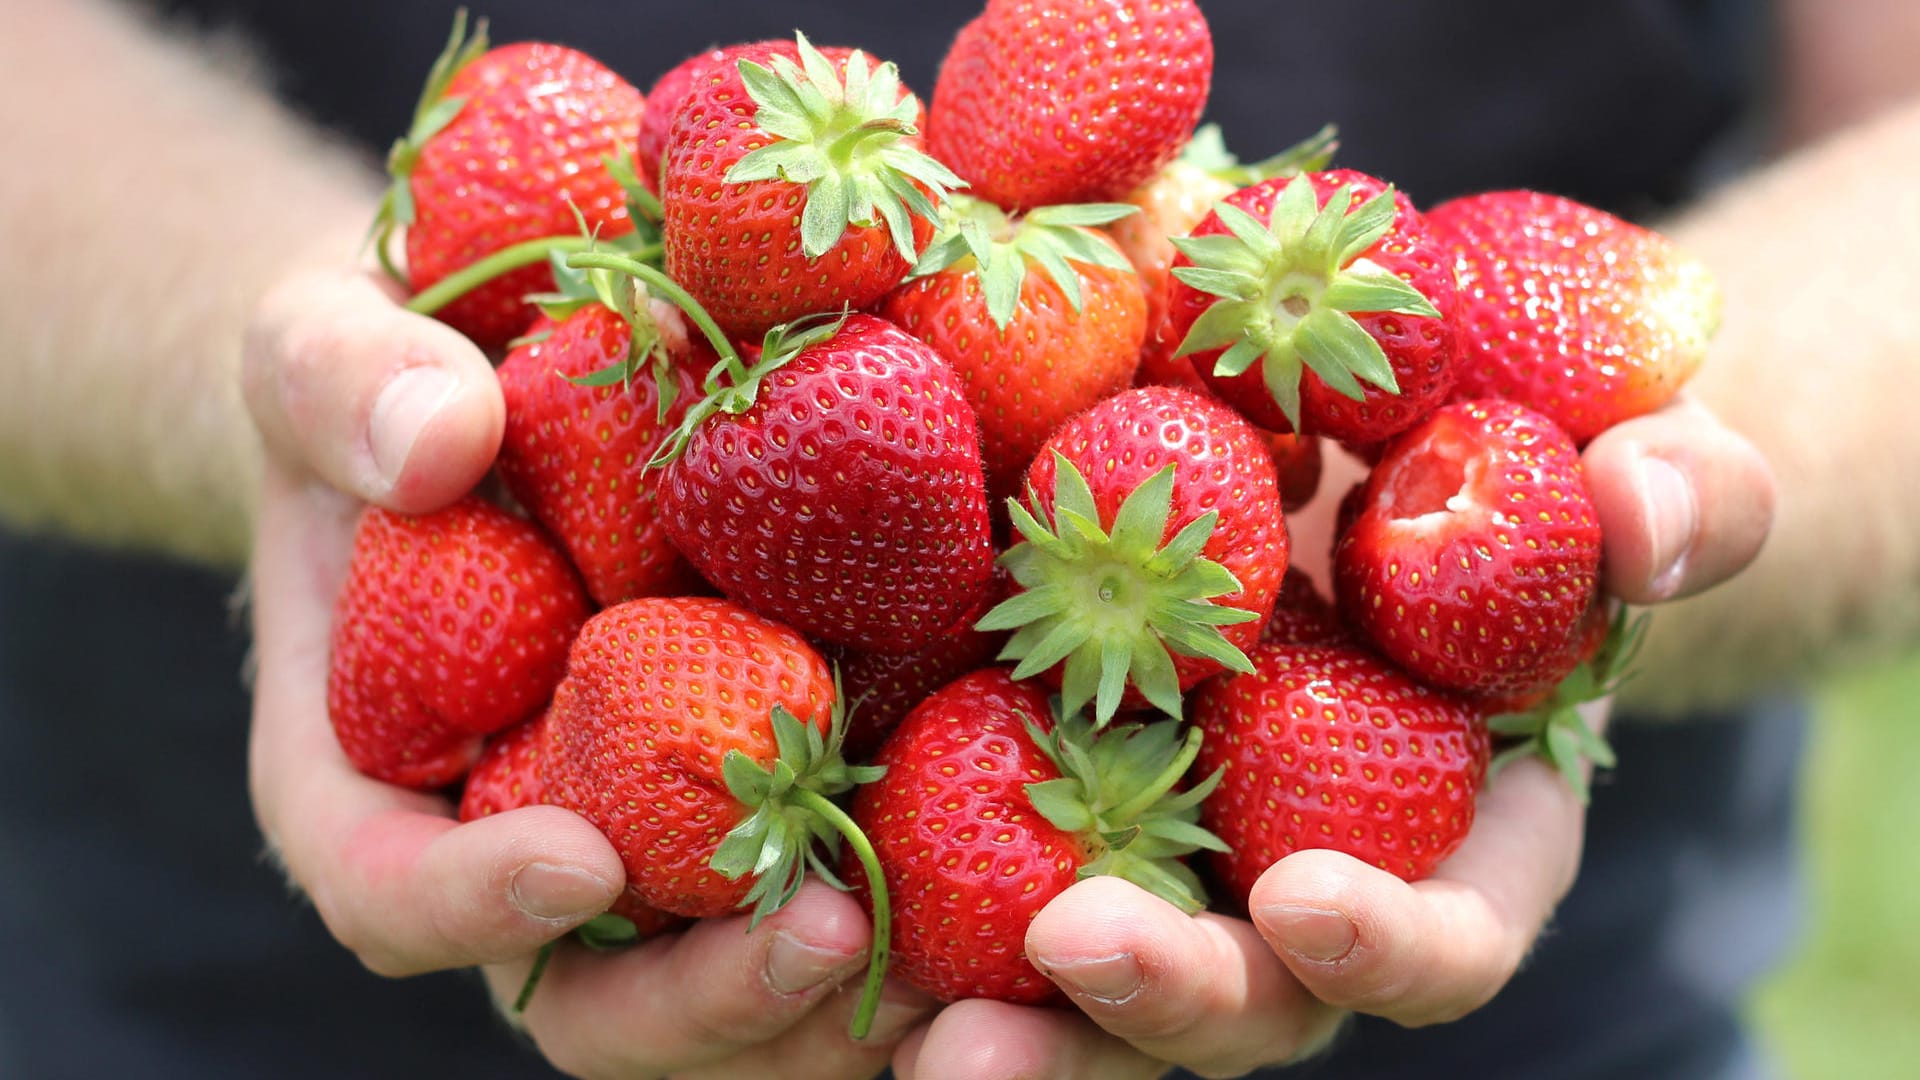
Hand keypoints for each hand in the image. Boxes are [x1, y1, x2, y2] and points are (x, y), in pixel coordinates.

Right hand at [241, 268, 932, 1077]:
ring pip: (725, 991)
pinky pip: (832, 890)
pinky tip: (1026, 879)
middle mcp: (520, 836)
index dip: (468, 907)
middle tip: (816, 932)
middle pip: (586, 996)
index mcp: (375, 768)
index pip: (388, 887)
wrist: (494, 375)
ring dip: (828, 1002)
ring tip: (950, 956)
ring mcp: (653, 828)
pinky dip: (918, 912)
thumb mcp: (324, 343)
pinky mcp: (769, 790)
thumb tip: (432, 441)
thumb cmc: (390, 373)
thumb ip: (343, 384)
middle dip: (696, 997)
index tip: (579, 862)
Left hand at [891, 396, 1775, 1079]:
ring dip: (1011, 1022)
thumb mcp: (1607, 458)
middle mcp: (1299, 885)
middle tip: (1079, 950)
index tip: (1312, 900)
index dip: (1393, 945)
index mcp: (1452, 837)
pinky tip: (820, 898)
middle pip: (1241, 1003)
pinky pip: (968, 874)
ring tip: (917, 1028)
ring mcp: (1165, 857)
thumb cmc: (1503, 469)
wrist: (1354, 448)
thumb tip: (1655, 520)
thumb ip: (1674, 488)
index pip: (1445, 940)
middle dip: (1167, 1001)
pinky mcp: (1037, 797)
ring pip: (1085, 989)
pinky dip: (907, 906)